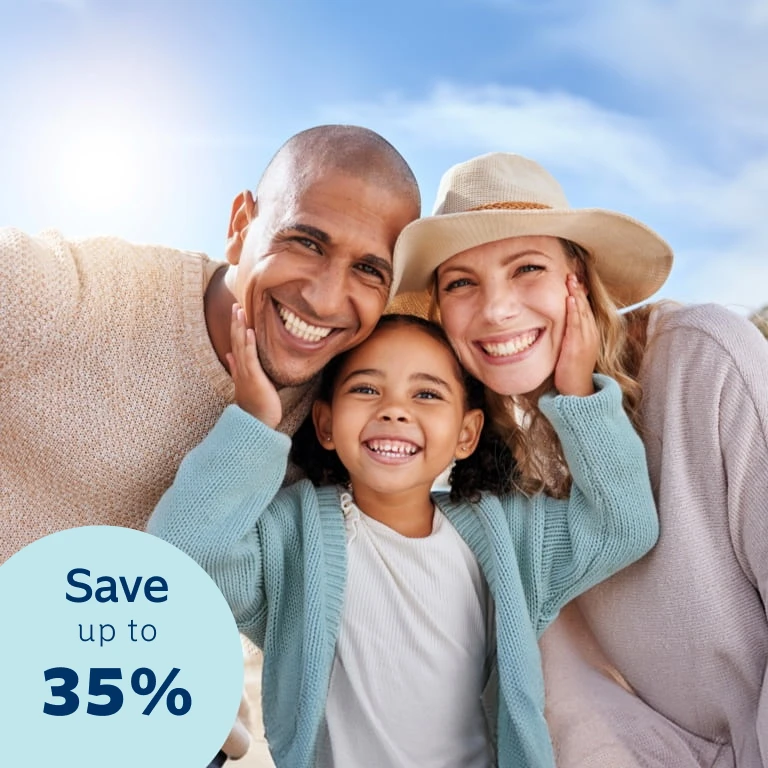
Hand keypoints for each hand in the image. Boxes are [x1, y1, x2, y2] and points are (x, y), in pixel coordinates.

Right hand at [226, 304, 282, 427]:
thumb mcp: (246, 383)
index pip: (236, 344)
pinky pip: (250, 358)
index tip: (236, 313)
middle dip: (235, 323)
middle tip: (235, 305)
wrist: (257, 423)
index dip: (235, 328)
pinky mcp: (254, 378)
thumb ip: (237, 368)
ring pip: (241, 346)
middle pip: (236, 342)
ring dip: (240, 328)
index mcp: (240, 369)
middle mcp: (240, 369)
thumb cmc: (256, 405)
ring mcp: (246, 373)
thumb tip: (229, 355)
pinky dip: (249, 344)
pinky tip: (249, 331)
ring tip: (239, 311)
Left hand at [553, 274, 597, 396]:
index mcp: (590, 335)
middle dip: (578, 291)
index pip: (586, 311)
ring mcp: (585, 340)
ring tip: (570, 281)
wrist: (577, 390)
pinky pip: (576, 324)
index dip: (580, 296)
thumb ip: (570, 337)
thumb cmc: (572, 372)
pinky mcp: (577, 346)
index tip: (574, 282)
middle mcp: (590, 335)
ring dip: (576, 295)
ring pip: (581, 313)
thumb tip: (562, 328)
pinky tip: (570, 300)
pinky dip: (573, 310)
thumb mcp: (573, 351)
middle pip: (585, 308)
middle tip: (571, 274)